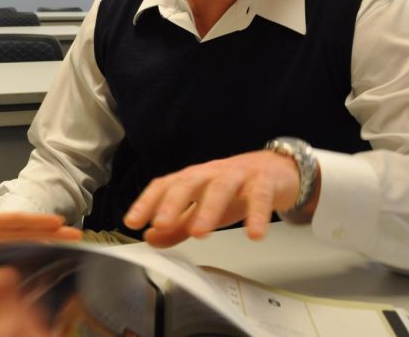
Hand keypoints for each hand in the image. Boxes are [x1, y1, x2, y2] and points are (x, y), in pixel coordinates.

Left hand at [0, 211, 81, 257]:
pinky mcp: (14, 256)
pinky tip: (65, 260)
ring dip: (56, 242)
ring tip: (78, 243)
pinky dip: (49, 254)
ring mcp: (11, 243)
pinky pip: (33, 253)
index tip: (55, 221)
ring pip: (36, 241)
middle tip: (75, 234)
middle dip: (53, 232)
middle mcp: (4, 232)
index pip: (15, 220)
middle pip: (32, 230)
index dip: (35, 220)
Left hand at [123, 150, 315, 246]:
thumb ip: (178, 225)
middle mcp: (211, 173)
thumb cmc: (234, 190)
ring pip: (221, 188)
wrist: (276, 170)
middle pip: (189, 183)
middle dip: (173, 203)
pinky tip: (254, 234)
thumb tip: (150, 237)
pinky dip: (257, 214)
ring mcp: (238, 175)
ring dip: (208, 209)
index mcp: (193, 179)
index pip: (164, 185)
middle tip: (161, 224)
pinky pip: (260, 196)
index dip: (147, 202)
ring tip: (199, 233)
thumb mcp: (203, 208)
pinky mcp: (264, 182)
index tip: (132, 222)